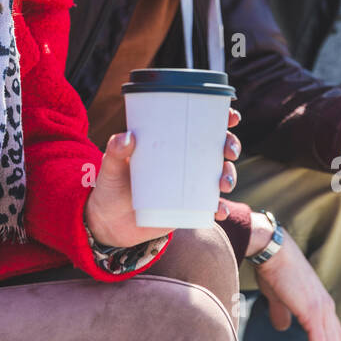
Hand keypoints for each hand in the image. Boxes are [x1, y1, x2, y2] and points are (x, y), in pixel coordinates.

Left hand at [84, 109, 240, 248]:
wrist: (108, 224)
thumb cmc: (110, 188)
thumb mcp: (111, 168)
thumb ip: (116, 152)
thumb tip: (126, 137)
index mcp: (169, 144)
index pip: (198, 125)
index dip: (220, 119)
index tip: (231, 116)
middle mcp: (183, 162)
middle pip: (216, 148)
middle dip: (231, 145)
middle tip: (229, 151)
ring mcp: (187, 185)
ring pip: (219, 175)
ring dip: (229, 176)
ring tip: (224, 183)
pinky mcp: (188, 208)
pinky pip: (210, 207)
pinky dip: (219, 209)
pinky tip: (219, 211)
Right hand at [253, 226, 340, 340]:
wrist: (273, 250)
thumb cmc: (274, 268)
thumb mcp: (278, 295)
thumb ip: (282, 312)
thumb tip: (282, 326)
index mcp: (321, 302)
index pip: (332, 331)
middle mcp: (326, 306)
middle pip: (336, 339)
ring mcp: (321, 309)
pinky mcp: (312, 311)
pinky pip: (320, 340)